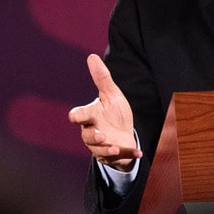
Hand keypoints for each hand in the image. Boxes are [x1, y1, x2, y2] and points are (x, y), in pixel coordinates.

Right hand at [68, 54, 141, 170]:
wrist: (124, 133)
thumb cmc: (114, 113)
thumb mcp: (111, 94)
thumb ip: (102, 78)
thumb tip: (92, 56)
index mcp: (91, 116)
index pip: (80, 116)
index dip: (77, 116)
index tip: (75, 117)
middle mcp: (93, 132)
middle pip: (88, 136)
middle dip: (94, 137)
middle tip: (102, 135)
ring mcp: (102, 147)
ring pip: (100, 150)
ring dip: (107, 149)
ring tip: (115, 148)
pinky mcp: (113, 156)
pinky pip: (120, 157)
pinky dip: (129, 155)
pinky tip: (138, 152)